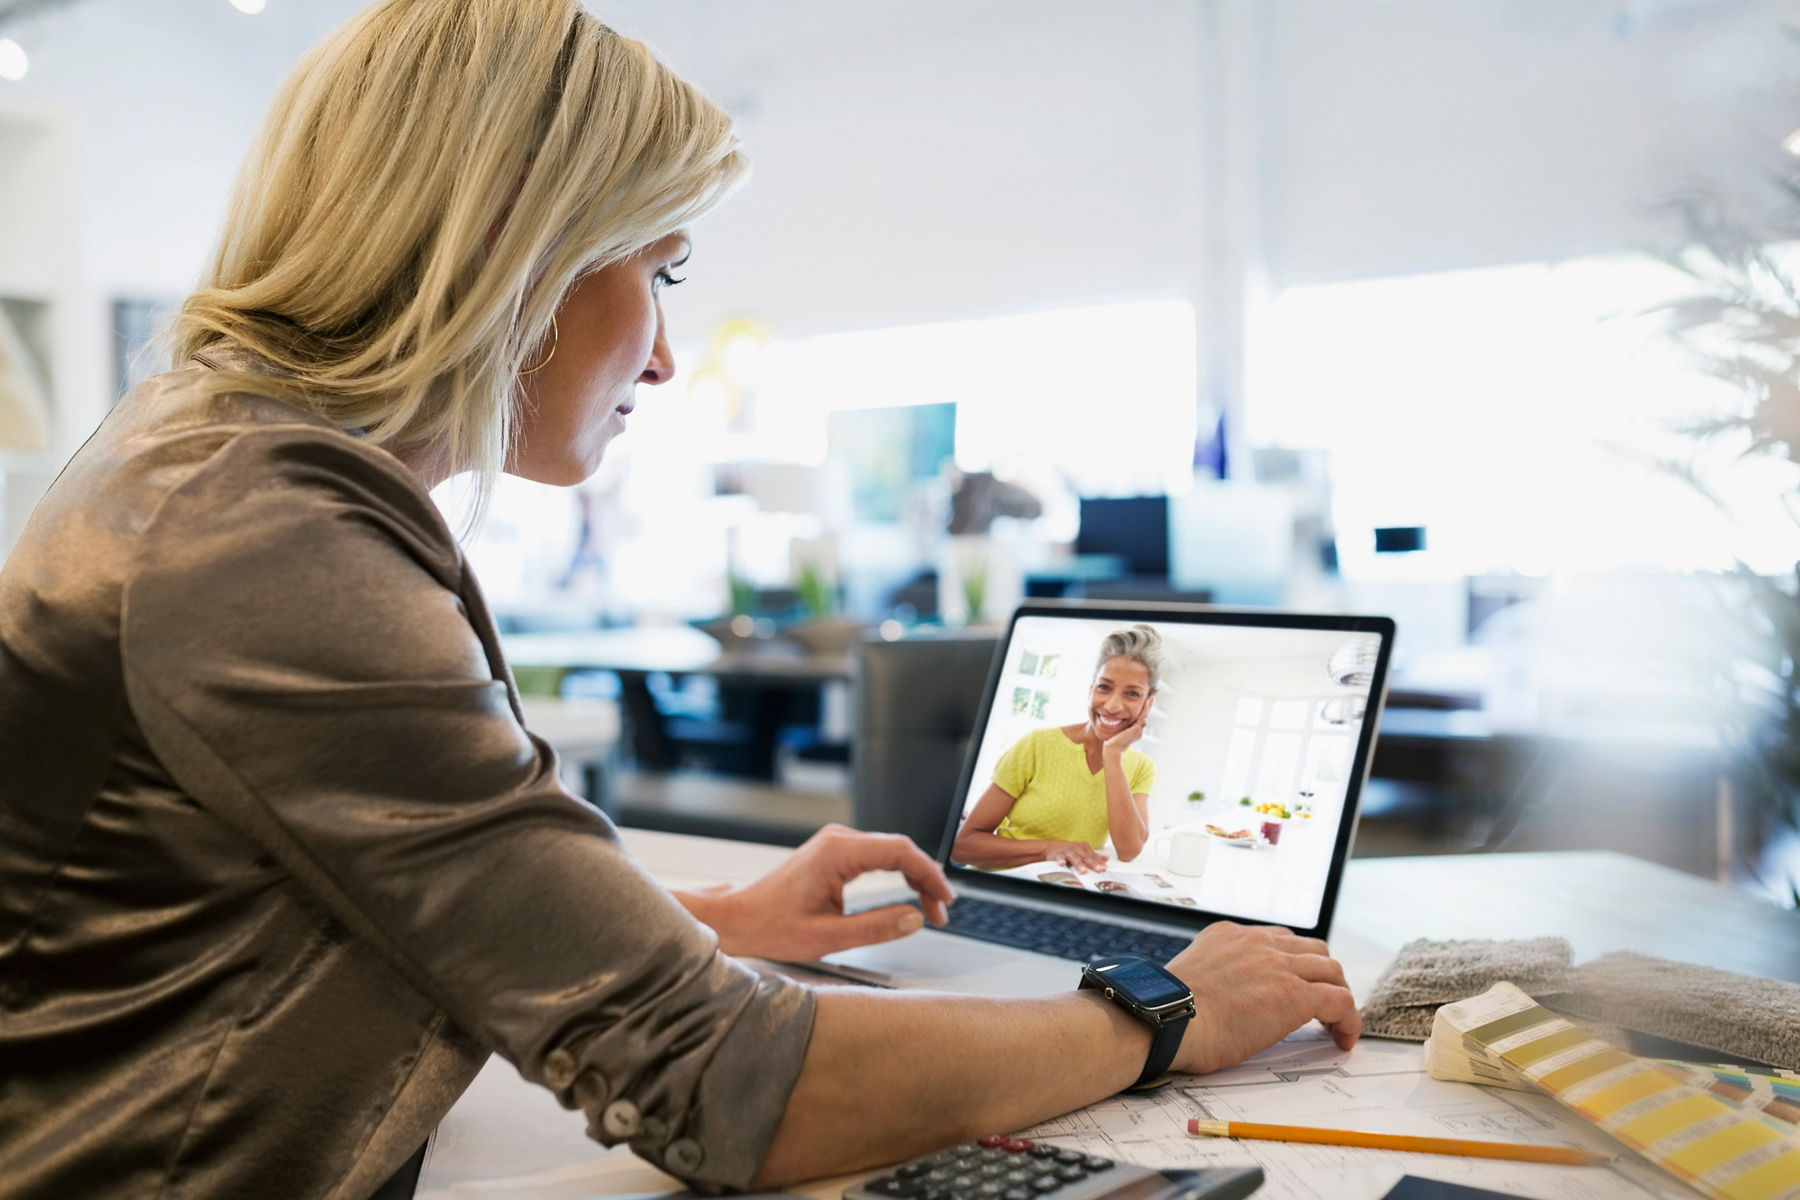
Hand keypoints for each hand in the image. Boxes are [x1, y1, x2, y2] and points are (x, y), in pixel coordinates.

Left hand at [694, 825, 954, 961]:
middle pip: (899, 848)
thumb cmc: (772, 927)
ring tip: (930, 909)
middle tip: (942, 913)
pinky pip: (876, 856)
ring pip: (890, 851)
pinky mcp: (834, 852)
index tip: (945, 899)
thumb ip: (875, 928)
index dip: (930, 874)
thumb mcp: (827, 938)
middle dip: (926, 879)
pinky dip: (897, 874)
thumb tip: (915, 918)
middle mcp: (838, 839)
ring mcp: (836, 842)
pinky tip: (909, 895)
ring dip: (914, 877)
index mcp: (837, 853)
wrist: (739, 918)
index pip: (900, 851)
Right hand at [1043, 841, 1108, 872]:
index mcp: (1084, 848)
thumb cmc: (1069, 851)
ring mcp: (1067, 851)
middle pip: (1086, 857)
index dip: (1099, 863)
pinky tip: (1062, 863)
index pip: (1093, 857)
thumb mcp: (1082, 852)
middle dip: (1092, 863)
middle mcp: (1077, 849)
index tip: (1104, 868)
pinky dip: (1061, 860)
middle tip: (1098, 869)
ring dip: (1079, 864)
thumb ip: (1094, 856)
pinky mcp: (1057, 855)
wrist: (1051, 847)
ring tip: (1083, 870)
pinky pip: (1060, 858)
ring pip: (1074, 858)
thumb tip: (1106, 859)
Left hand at [1101, 696, 1152, 755]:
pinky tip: (1146, 701)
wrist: (1111, 748)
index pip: (1141, 718)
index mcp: (1135, 732)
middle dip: (1149, 706)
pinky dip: (1145, 708)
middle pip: (1145, 715)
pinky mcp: (1136, 728)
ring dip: (1148, 705)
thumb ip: (1119, 727)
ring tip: (1151, 696)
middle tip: (1152, 696)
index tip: (1145, 700)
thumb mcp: (1116, 732)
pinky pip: (1142, 716)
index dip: (1144, 710)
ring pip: (1145, 715)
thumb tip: (1114, 723)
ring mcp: (1138, 730)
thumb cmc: (1111, 741)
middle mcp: (1138, 731)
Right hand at [1164, 922, 1359, 1074]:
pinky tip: (1343, 1038)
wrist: (1167, 1019)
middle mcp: (1257, 942)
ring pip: (1332, 970)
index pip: (1278, 940)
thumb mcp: (1193, 975)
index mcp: (1229, 935)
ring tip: (1336, 1022)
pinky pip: (1340, 1002)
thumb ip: (1215, 975)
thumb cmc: (1169, 1011)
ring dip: (1338, 995)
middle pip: (1312, 949)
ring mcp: (1278, 965)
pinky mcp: (1295, 995)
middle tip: (1323, 1004)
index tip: (1295, 984)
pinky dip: (1348, 1020)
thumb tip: (1223, 999)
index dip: (1294, 964)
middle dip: (1323, 976)